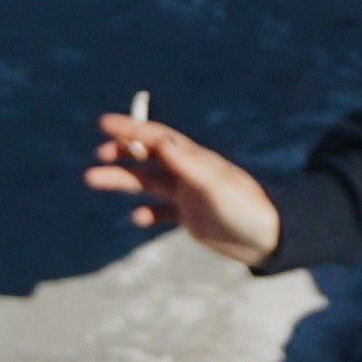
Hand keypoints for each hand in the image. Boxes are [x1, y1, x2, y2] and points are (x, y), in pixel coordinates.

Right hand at [88, 107, 277, 264]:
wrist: (269, 238)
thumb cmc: (245, 208)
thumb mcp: (215, 185)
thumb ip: (187, 165)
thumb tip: (162, 141)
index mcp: (194, 159)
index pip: (156, 138)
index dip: (130, 129)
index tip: (103, 123)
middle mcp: (188, 172)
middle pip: (148, 158)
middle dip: (121, 154)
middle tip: (97, 156)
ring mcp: (189, 194)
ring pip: (148, 183)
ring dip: (122, 181)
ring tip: (93, 179)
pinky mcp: (192, 217)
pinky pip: (162, 212)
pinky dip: (147, 212)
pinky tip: (137, 217)